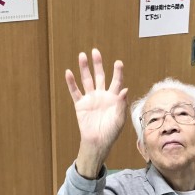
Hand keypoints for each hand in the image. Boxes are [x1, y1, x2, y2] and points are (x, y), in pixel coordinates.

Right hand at [66, 49, 127, 176]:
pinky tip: (69, 72)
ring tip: (82, 56)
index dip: (117, 72)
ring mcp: (91, 99)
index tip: (118, 62)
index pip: (116, 81)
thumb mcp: (120, 119)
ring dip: (84, 68)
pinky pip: (75, 91)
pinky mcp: (80, 104)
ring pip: (87, 80)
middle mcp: (102, 95)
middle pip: (100, 76)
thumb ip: (121, 103)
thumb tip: (125, 89)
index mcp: (113, 98)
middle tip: (95, 51)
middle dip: (98, 64)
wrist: (98, 142)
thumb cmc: (111, 132)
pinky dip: (71, 83)